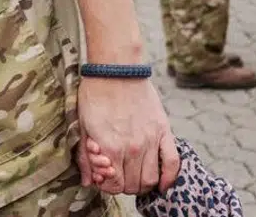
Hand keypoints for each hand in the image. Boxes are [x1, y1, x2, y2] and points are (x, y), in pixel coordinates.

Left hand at [76, 77, 178, 194]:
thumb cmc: (94, 95)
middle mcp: (132, 147)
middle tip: (119, 175)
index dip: (108, 186)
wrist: (116, 69)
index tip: (105, 177)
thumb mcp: (82, 125)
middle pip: (134, 185)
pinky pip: (172, 162)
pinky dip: (169, 178)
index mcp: (109, 147)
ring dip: (143, 184)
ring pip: (151, 179)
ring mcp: (150, 140)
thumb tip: (89, 182)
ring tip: (134, 176)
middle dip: (124, 186)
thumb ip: (86, 157)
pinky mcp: (164, 131)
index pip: (114, 185)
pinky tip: (161, 183)